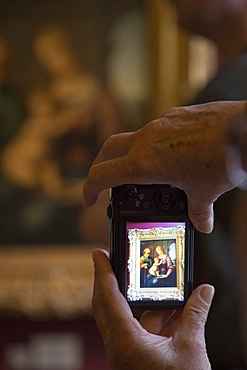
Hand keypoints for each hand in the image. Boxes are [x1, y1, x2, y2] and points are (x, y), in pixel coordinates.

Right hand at [83, 101, 245, 232]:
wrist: (243, 129)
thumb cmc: (223, 160)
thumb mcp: (205, 192)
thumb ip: (199, 211)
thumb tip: (202, 223)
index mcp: (144, 163)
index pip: (102, 175)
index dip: (90, 189)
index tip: (91, 199)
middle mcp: (146, 140)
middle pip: (107, 150)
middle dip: (100, 166)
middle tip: (104, 181)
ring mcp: (159, 124)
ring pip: (131, 138)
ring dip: (129, 155)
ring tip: (143, 172)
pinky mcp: (174, 115)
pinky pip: (155, 130)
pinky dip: (153, 144)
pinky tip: (171, 155)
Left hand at [92, 249, 213, 369]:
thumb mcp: (190, 349)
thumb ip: (195, 315)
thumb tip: (205, 290)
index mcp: (125, 341)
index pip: (108, 298)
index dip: (103, 272)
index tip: (99, 253)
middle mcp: (120, 344)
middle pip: (107, 303)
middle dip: (110, 279)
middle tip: (115, 258)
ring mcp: (127, 350)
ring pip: (126, 316)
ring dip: (140, 298)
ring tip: (154, 280)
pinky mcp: (137, 355)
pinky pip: (141, 328)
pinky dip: (153, 315)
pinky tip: (171, 306)